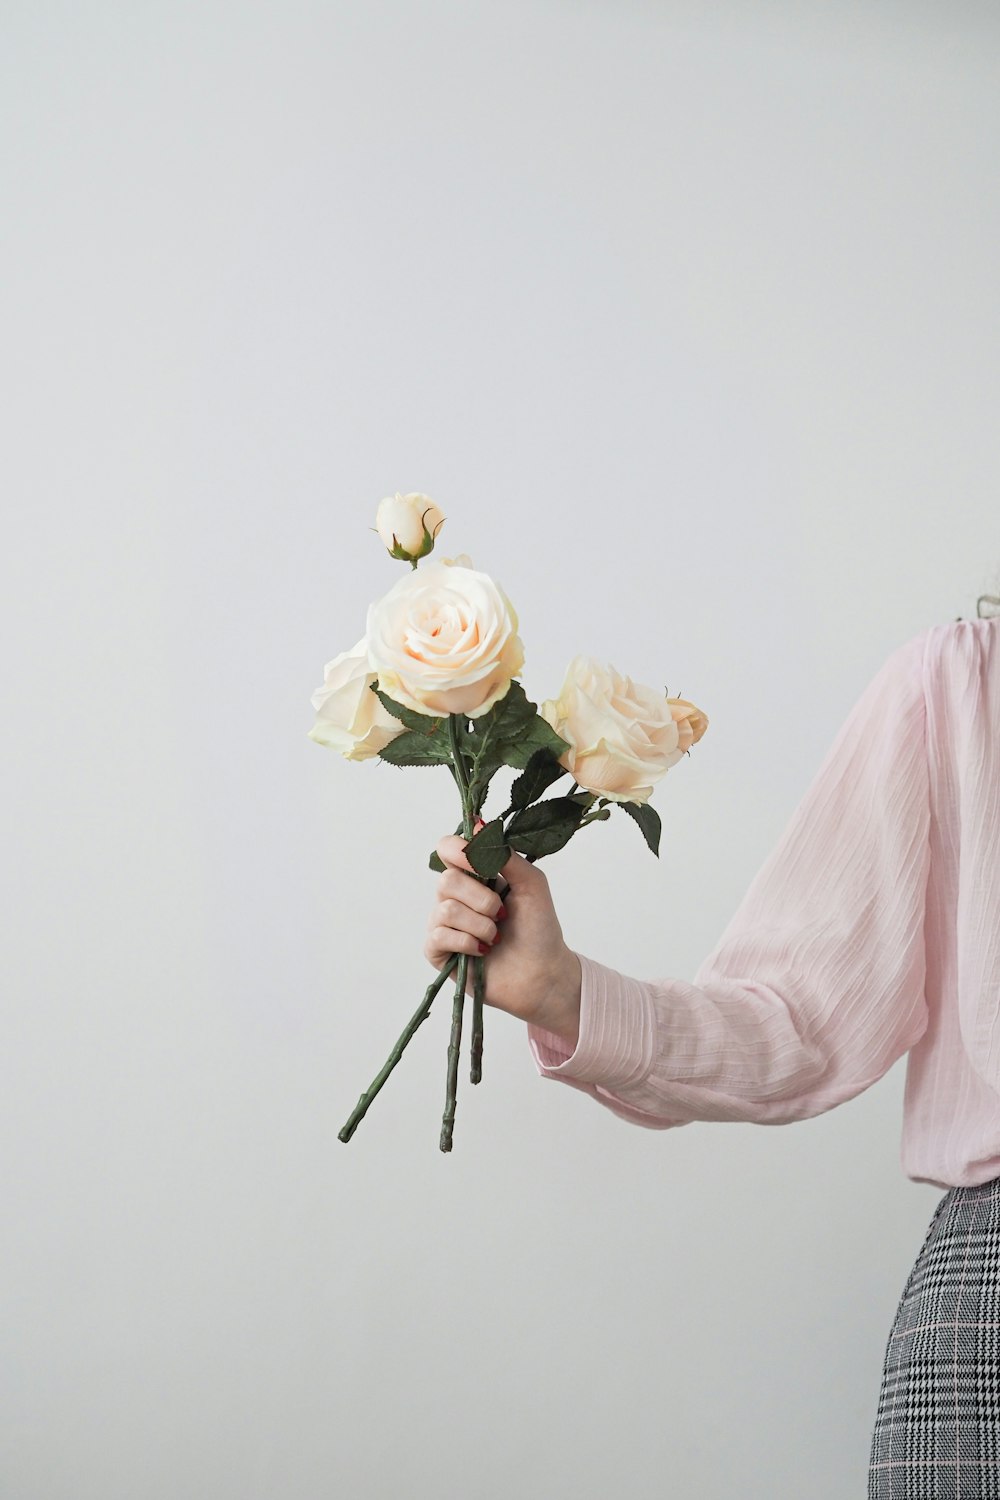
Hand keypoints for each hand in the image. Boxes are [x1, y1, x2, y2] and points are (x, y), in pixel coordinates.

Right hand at [424, 820, 581, 1044]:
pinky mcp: (439, 952)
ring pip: (445, 909)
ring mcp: (444, 924)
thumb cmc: (539, 929)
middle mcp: (455, 896)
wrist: (543, 974)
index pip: (448, 849)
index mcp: (475, 876)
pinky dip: (466, 942)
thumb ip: (505, 855)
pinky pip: (438, 936)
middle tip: (502, 913)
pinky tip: (482, 951)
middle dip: (481, 899)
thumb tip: (478, 824)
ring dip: (480, 925)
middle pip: (447, 880)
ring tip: (496, 937)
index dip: (458, 851)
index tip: (478, 862)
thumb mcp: (531, 883)